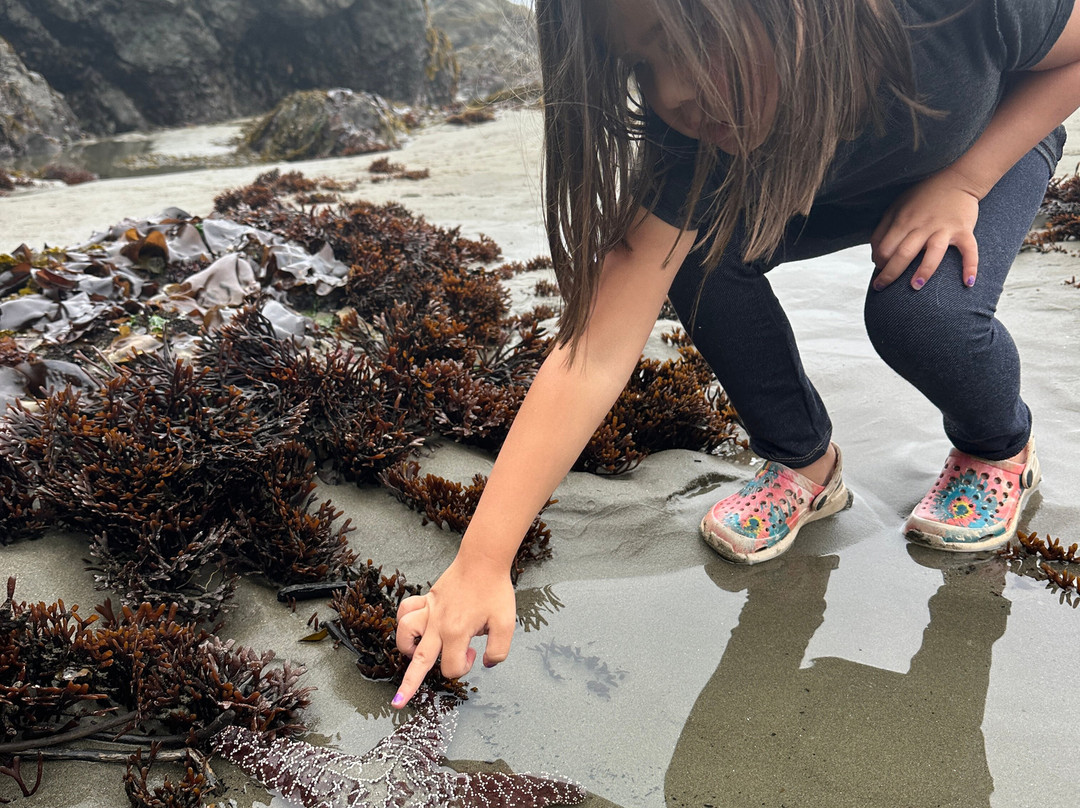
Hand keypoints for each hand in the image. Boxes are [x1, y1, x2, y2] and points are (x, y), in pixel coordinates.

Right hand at [391, 553, 515, 707]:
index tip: (474, 652)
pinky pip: (407, 609)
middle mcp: (437, 624)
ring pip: (404, 632)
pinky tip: (411, 626)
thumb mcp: (506, 624)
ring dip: (405, 647)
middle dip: (409, 685)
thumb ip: (499, 651)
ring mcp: (430, 611)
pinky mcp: (427, 599)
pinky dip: (404, 618)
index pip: (452, 667)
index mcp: (456, 633)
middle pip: (419, 661)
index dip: (465, 666)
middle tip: (398, 703)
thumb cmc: (495, 591)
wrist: (483, 561)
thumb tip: (486, 664)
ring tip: (411, 654)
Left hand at [870, 168, 980, 290]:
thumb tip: (875, 256)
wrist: (958, 180)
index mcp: (904, 221)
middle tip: (881, 288)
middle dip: (889, 274)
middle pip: (903, 254)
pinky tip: (968, 282)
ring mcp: (944, 228)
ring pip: (933, 253)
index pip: (885, 247)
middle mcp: (922, 226)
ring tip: (916, 286)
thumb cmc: (923, 197)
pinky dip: (970, 266)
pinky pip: (969, 250)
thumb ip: (883, 229)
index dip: (879, 262)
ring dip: (924, 271)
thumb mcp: (897, 206)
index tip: (879, 270)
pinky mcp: (964, 230)